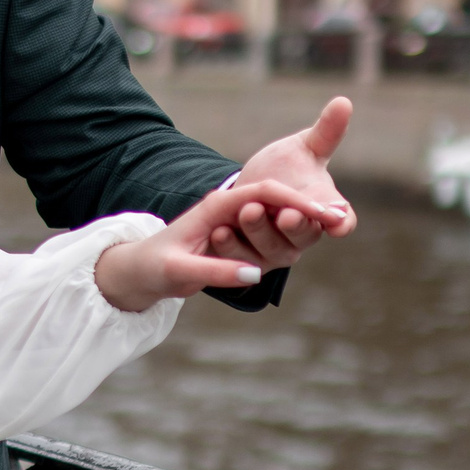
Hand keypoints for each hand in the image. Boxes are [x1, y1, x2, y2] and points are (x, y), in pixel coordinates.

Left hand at [95, 180, 351, 313]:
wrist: (138, 271)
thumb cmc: (153, 268)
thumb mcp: (178, 272)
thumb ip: (216, 271)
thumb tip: (255, 274)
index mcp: (215, 205)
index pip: (264, 195)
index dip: (297, 203)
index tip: (326, 216)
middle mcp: (227, 208)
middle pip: (274, 199)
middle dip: (302, 207)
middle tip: (331, 219)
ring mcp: (233, 221)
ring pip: (271, 215)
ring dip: (292, 220)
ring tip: (320, 224)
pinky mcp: (236, 238)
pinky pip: (264, 233)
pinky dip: (281, 235)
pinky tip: (300, 238)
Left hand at [215, 97, 356, 271]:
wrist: (248, 189)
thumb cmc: (285, 169)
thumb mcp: (303, 148)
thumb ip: (325, 132)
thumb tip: (344, 101)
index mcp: (323, 208)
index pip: (342, 220)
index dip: (341, 221)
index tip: (338, 219)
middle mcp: (304, 233)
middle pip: (306, 235)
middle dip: (296, 225)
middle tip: (287, 213)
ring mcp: (279, 249)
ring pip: (273, 247)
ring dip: (260, 230)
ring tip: (247, 209)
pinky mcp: (252, 260)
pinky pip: (242, 257)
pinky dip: (231, 246)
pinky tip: (219, 229)